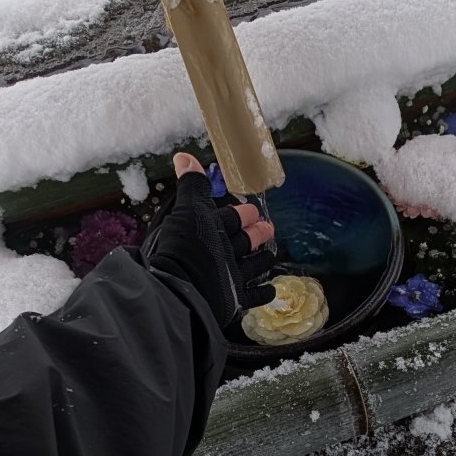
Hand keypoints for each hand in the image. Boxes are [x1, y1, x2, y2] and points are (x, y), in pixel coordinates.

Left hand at [143, 153, 278, 326]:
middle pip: (241, 241)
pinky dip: (262, 293)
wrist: (186, 291)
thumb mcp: (192, 210)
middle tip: (268, 228)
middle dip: (254, 234)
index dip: (240, 213)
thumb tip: (183, 156)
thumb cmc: (190, 248)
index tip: (253, 210)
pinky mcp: (233, 298)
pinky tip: (271, 288)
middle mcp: (217, 253)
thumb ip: (193, 185)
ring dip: (260, 261)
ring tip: (272, 255)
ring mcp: (226, 276)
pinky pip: (252, 295)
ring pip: (249, 266)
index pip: (229, 218)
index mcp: (208, 230)